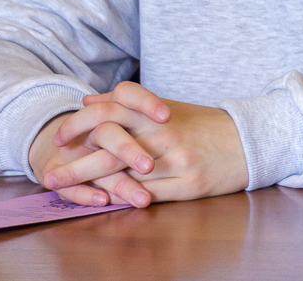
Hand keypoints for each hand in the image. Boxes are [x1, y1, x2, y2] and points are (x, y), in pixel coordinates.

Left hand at [35, 82, 247, 206]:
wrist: (251, 140)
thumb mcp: (169, 108)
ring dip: (91, 185)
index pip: (111, 110)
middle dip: (75, 163)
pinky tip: (105, 201)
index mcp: (159, 112)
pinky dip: (123, 198)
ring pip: (125, 174)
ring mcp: (177, 160)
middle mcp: (166, 133)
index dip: (79, 123)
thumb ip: (131, 104)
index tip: (60, 138)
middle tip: (50, 175)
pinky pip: (148, 194)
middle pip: (110, 145)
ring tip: (69, 193)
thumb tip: (90, 100)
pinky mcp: (189, 184)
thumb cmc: (206, 125)